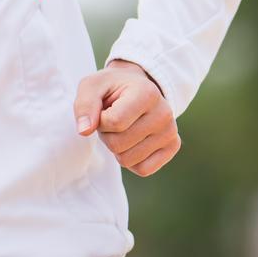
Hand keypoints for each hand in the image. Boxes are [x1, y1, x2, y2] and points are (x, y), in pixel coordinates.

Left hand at [74, 59, 178, 176]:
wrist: (137, 88)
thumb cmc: (112, 88)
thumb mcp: (92, 86)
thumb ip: (85, 105)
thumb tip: (84, 131)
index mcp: (147, 93)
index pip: (114, 123)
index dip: (100, 121)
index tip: (105, 109)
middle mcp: (164, 113)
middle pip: (118, 144)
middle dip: (107, 135)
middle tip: (114, 119)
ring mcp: (171, 132)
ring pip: (128, 160)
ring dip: (117, 148)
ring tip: (124, 128)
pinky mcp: (173, 146)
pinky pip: (143, 169)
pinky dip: (131, 160)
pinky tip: (133, 141)